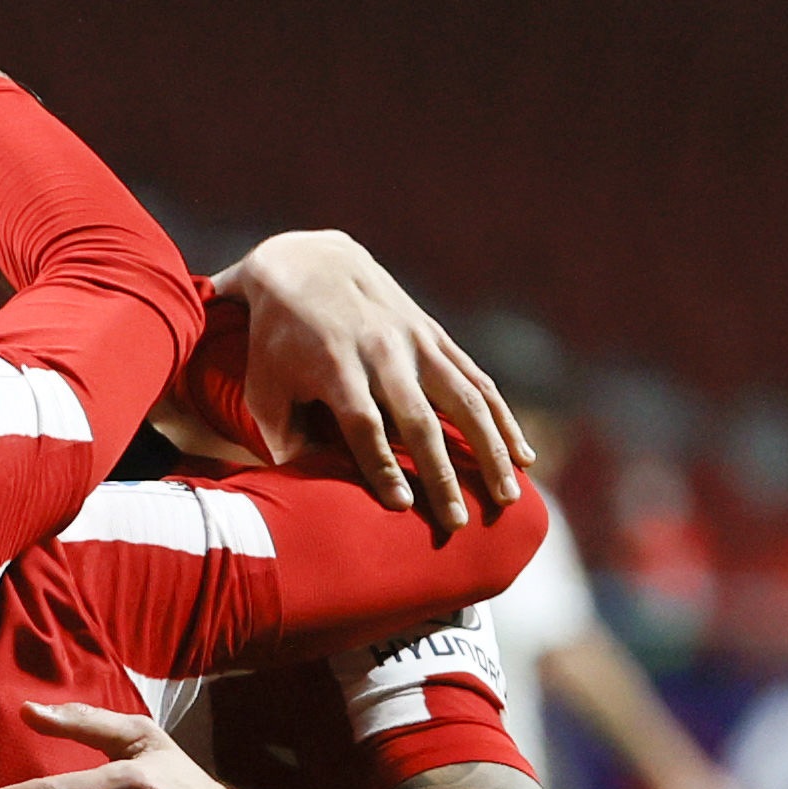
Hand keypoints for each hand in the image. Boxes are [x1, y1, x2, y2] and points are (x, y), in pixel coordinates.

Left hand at [215, 232, 530, 532]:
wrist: (308, 264)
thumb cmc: (276, 340)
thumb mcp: (263, 386)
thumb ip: (282, 436)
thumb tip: (305, 487)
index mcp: (337, 366)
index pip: (364, 425)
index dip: (382, 465)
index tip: (401, 506)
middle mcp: (383, 352)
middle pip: (420, 420)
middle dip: (440, 474)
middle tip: (456, 524)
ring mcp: (417, 341)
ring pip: (465, 400)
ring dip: (491, 450)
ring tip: (508, 496)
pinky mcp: (436, 336)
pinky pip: (479, 380)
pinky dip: (504, 418)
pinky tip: (524, 454)